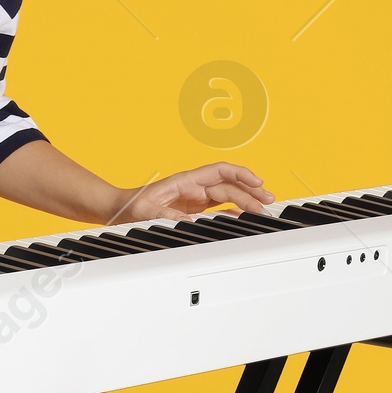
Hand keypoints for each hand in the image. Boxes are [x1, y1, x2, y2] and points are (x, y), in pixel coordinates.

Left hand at [109, 160, 274, 222]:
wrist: (123, 209)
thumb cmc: (134, 206)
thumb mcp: (147, 211)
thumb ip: (168, 215)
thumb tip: (190, 221)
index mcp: (186, 180)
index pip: (219, 171)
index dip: (240, 173)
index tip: (256, 181)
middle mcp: (194, 186)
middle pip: (229, 184)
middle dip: (250, 190)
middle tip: (268, 200)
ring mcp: (196, 196)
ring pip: (228, 194)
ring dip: (246, 199)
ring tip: (264, 207)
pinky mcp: (196, 207)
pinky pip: (220, 207)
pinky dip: (234, 211)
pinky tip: (244, 217)